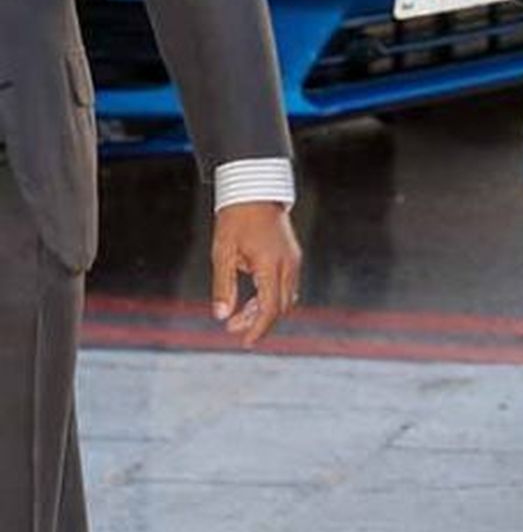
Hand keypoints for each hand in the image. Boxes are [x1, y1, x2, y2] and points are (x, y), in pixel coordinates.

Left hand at [212, 202, 301, 347]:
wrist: (254, 190)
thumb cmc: (236, 218)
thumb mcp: (223, 252)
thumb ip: (223, 286)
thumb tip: (220, 315)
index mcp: (271, 265)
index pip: (269, 308)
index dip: (257, 328)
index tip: (245, 342)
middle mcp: (288, 265)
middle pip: (280, 307)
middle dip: (258, 322)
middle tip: (233, 328)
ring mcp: (293, 260)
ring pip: (285, 298)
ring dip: (264, 310)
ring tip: (238, 314)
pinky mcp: (292, 256)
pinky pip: (286, 285)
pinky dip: (270, 297)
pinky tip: (252, 299)